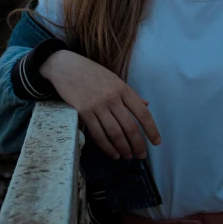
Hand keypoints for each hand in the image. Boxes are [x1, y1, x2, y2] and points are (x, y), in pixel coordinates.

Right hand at [40, 50, 160, 160]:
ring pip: (115, 133)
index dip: (151, 129)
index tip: (156, 142)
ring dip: (123, 148)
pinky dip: (107, 147)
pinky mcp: (84, 112)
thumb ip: (130, 94)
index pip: (142, 113)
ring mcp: (98, 105)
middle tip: (141, 155)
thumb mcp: (114, 79)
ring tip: (127, 156)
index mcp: (123, 89)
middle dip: (138, 144)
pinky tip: (113, 153)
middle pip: (130, 127)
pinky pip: (98, 134)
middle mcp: (113, 97)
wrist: (66, 66)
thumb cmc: (92, 72)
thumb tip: (147, 105)